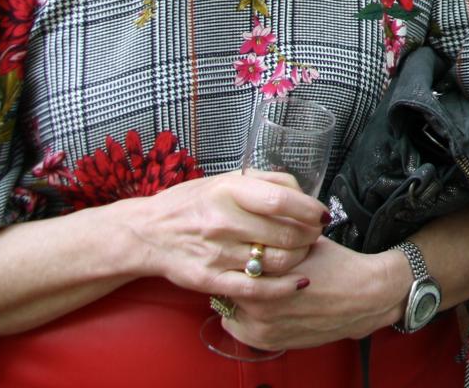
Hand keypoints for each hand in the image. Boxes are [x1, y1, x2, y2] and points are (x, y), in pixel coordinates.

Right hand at [120, 170, 325, 297]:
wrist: (147, 233)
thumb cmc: (192, 203)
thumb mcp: (225, 180)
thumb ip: (266, 181)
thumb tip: (302, 192)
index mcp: (228, 191)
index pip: (281, 200)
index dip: (309, 209)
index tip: (321, 214)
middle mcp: (222, 221)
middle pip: (285, 234)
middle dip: (309, 236)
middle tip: (315, 235)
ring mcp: (216, 253)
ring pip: (276, 261)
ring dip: (299, 258)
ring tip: (302, 253)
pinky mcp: (211, 279)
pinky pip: (256, 289)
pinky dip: (284, 287)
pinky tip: (298, 282)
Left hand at [215, 236, 409, 349]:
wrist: (364, 297)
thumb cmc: (337, 265)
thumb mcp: (304, 241)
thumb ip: (274, 236)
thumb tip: (252, 222)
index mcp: (265, 274)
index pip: (233, 259)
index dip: (238, 250)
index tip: (244, 245)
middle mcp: (259, 305)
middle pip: (229, 284)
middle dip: (237, 273)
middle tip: (248, 263)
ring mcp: (262, 328)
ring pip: (230, 307)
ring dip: (238, 296)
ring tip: (255, 283)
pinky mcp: (269, 342)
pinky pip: (238, 328)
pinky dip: (244, 317)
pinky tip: (260, 304)